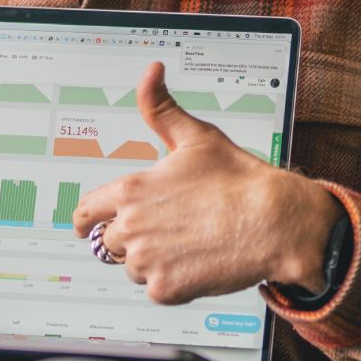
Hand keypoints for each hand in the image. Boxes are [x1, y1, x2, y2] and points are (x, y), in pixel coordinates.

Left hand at [73, 62, 338, 304]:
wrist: (274, 222)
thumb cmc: (239, 180)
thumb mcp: (196, 136)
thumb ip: (161, 108)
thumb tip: (151, 72)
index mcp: (131, 190)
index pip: (86, 212)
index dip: (86, 219)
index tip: (86, 226)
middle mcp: (131, 227)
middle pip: (110, 243)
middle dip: (132, 239)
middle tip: (167, 231)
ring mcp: (147, 260)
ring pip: (134, 268)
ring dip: (153, 261)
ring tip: (188, 244)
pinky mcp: (165, 288)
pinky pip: (156, 289)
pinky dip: (174, 282)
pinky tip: (198, 262)